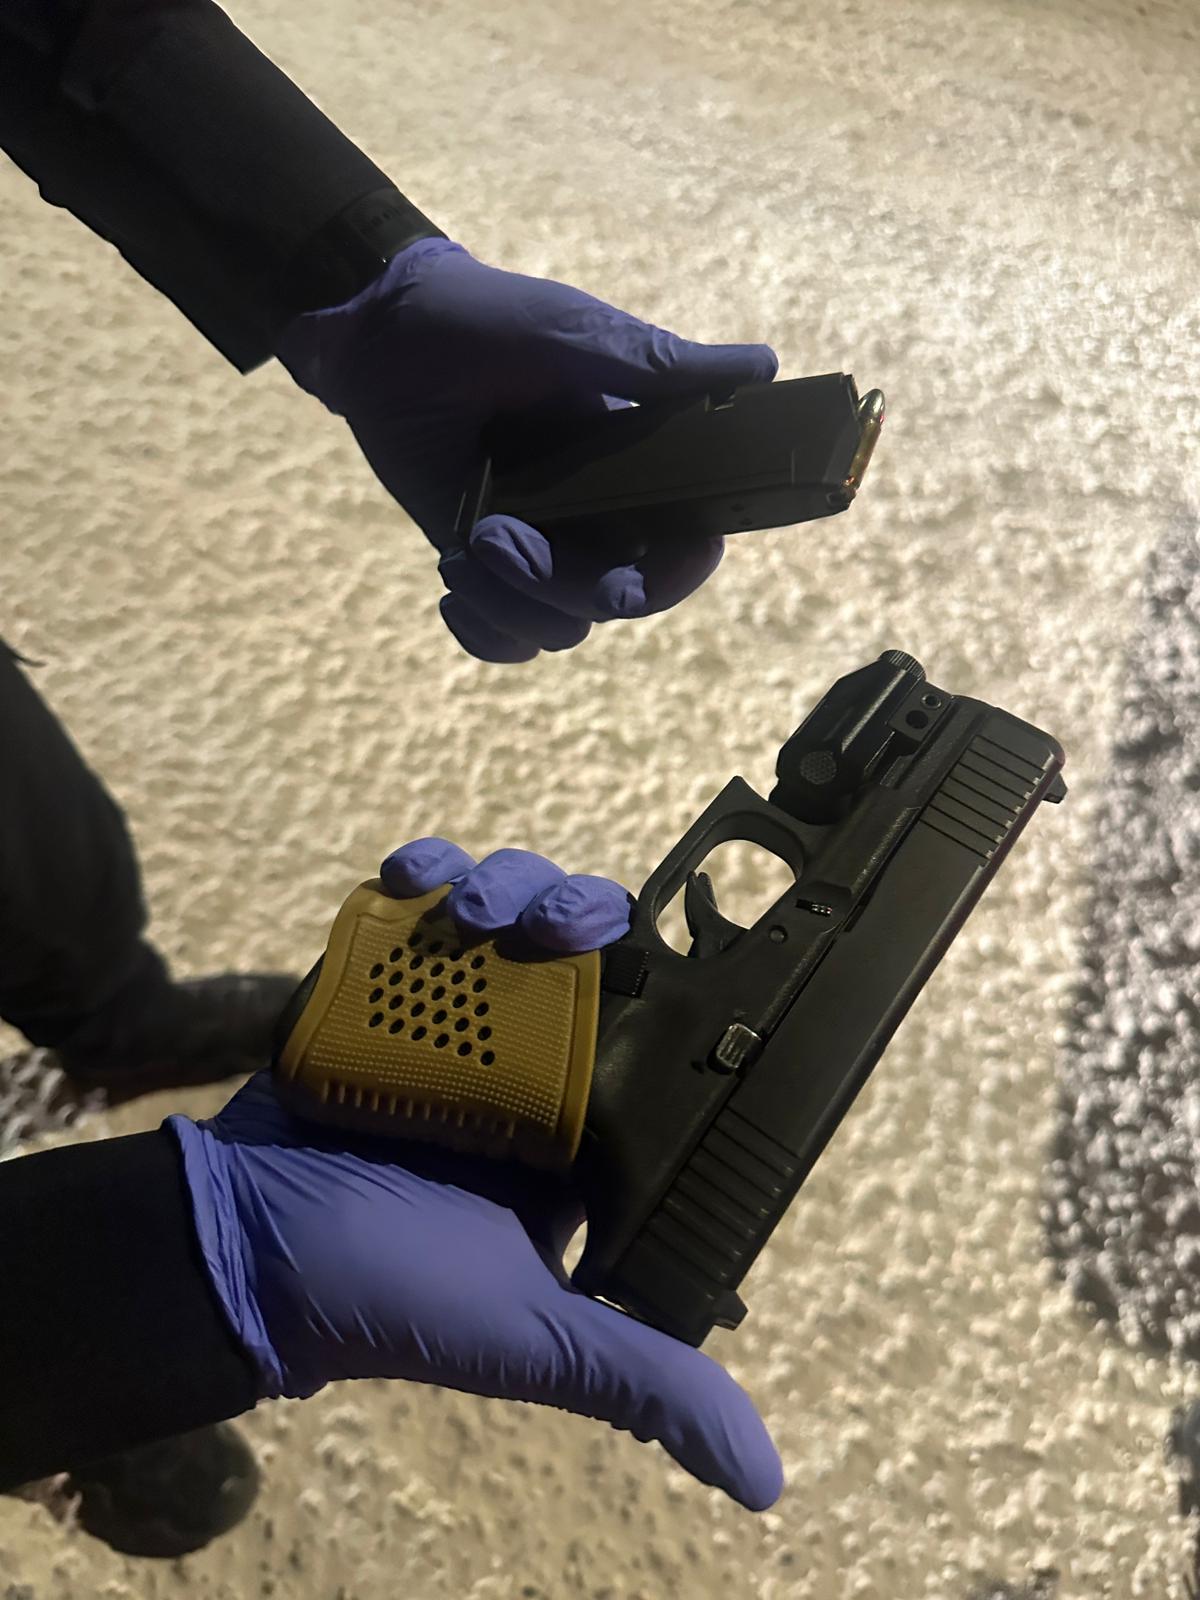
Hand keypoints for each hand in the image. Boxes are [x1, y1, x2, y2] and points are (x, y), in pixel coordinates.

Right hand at [167, 838, 781, 1510]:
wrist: (240, 1246)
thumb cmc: (390, 1294)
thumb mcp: (531, 1336)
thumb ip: (646, 1382)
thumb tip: (763, 1482)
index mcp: (578, 1129)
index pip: (653, 1028)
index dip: (671, 979)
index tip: (660, 950)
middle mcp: (525, 1065)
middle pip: (584, 946)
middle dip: (579, 912)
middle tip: (558, 927)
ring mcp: (451, 1016)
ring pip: (509, 908)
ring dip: (506, 883)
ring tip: (472, 912)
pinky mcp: (382, 982)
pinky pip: (419, 901)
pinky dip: (425, 868)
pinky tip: (416, 874)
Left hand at [274, 240, 778, 661]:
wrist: (386, 332)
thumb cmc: (489, 319)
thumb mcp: (578, 336)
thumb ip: (662, 367)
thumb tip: (764, 369)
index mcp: (640, 466)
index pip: (686, 550)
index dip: (673, 576)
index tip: (629, 574)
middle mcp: (598, 516)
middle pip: (618, 601)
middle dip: (559, 587)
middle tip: (495, 537)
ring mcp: (541, 544)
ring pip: (560, 628)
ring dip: (508, 603)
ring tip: (467, 542)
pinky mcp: (484, 561)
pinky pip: (505, 639)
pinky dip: (483, 633)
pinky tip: (453, 589)